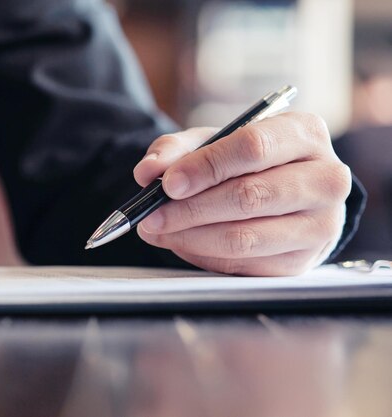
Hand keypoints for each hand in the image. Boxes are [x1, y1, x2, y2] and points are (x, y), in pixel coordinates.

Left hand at [133, 113, 351, 275]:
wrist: (289, 194)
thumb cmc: (248, 162)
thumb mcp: (213, 142)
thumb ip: (177, 150)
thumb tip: (148, 171)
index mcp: (304, 134)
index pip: (253, 147)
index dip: (205, 167)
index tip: (168, 183)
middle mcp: (325, 179)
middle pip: (249, 196)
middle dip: (190, 209)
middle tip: (151, 215)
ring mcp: (320, 225)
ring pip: (245, 238)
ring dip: (190, 237)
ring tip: (157, 230)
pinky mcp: (303, 262)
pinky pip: (244, 265)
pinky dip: (203, 255)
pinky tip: (182, 242)